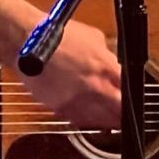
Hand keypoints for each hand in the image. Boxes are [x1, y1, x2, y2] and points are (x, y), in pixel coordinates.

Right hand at [0, 0, 122, 128]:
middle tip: (123, 115)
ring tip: (106, 117)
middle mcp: (95, 87)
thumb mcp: (93, 37)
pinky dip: (86, 120)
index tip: (132, 101)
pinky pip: (79, 121)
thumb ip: (106, 55)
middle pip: (118, 112)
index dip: (132, 99)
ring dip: (105, 120)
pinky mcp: (61, 108)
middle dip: (122, 115)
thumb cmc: (57, 36)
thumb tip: (113, 64)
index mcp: (106, 67)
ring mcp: (77, 100)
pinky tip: (86, 114)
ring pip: (100, 121)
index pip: (129, 91)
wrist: (26, 44)